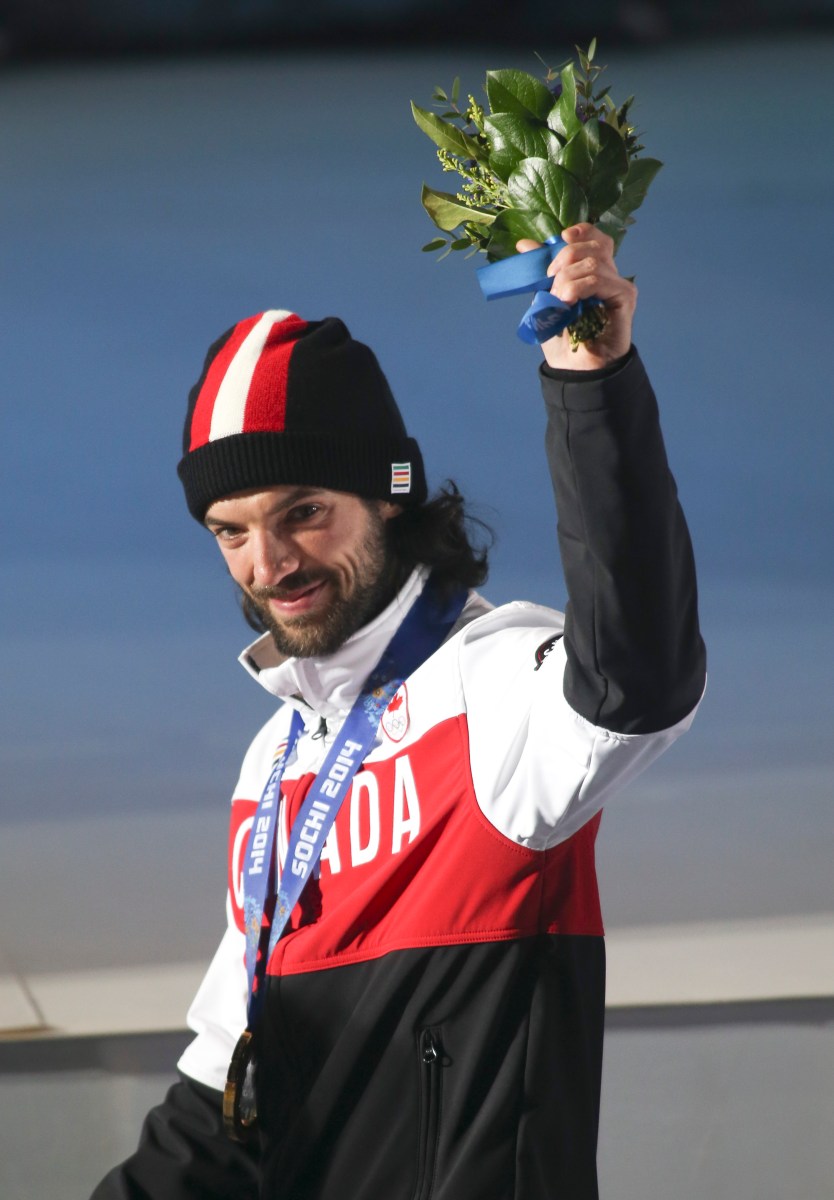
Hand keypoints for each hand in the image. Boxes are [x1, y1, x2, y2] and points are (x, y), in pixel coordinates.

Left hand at [516, 225, 636, 370]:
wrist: (572, 367)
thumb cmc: (562, 336)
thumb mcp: (545, 297)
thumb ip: (540, 271)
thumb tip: (523, 245)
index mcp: (593, 270)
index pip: (594, 237)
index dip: (579, 232)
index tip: (560, 238)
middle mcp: (609, 274)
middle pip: (593, 244)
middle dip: (564, 257)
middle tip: (550, 280)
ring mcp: (618, 285)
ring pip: (592, 262)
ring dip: (567, 278)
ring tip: (558, 300)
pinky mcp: (625, 297)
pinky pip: (599, 280)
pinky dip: (578, 287)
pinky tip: (567, 302)